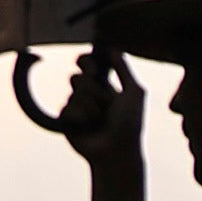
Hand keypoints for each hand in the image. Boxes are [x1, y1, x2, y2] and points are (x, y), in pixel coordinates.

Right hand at [55, 46, 142, 170]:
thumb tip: (113, 49)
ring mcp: (76, 107)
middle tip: (105, 102)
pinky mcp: (67, 120)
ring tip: (100, 119)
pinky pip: (67, 109)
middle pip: (77, 77)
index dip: (85, 61)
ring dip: (91, 106)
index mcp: (104, 85)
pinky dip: (81, 117)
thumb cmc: (130, 123)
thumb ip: (124, 70)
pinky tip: (88, 127)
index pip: (86, 64)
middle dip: (92, 89)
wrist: (117, 151)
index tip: (94, 69)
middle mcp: (88, 94)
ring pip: (74, 93)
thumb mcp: (134, 93)